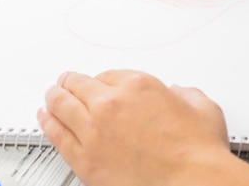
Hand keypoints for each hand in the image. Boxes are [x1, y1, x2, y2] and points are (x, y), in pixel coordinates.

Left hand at [37, 70, 237, 185]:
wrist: (193, 183)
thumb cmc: (198, 151)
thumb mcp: (203, 108)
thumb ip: (186, 95)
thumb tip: (179, 94)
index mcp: (137, 86)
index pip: (108, 75)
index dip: (103, 80)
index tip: (101, 84)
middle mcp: (110, 104)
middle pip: (79, 85)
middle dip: (70, 82)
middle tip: (65, 82)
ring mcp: (94, 132)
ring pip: (62, 106)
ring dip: (54, 97)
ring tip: (50, 95)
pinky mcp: (85, 160)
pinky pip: (57, 135)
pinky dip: (48, 123)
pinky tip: (45, 118)